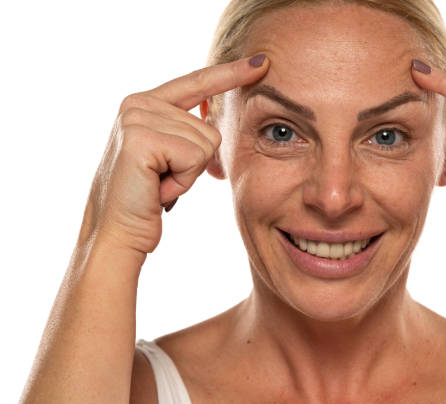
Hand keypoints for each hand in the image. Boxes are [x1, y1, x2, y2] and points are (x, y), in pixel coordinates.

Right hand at [79, 55, 269, 254]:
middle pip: (210, 127)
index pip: (198, 82)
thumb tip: (216, 121)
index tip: (262, 62)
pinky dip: (183, 181)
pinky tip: (157, 189)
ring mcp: (137, 117)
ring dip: (188, 174)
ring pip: (206, 143)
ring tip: (158, 184)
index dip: (231, 74)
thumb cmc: (146, 200)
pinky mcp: (141, 138)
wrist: (116, 233)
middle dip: (195, 164)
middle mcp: (138, 103)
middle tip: (162, 180)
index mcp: (145, 103)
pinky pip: (196, 157)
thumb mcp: (169, 157)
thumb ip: (187, 131)